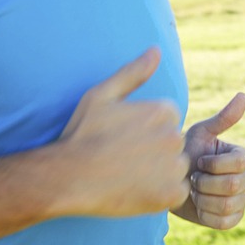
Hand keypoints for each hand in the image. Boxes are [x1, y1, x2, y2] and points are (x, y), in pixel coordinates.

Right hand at [57, 47, 189, 215]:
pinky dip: (162, 194)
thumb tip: (156, 50)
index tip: (125, 138)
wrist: (67, 177)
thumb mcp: (103, 94)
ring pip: (176, 168)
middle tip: (125, 158)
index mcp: (164, 110)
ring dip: (161, 173)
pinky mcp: (171, 194)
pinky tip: (137, 190)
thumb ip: (134, 72)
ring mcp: (174, 166)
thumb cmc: (82, 134)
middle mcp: (175, 136)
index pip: (168, 119)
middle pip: (174, 143)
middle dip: (156, 150)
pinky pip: (177, 192)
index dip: (146, 130)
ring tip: (130, 174)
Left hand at [174, 93, 244, 229]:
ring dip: (203, 199)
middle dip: (205, 183)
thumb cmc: (184, 152)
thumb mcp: (200, 134)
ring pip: (228, 205)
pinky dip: (206, 215)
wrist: (168, 180)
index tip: (198, 161)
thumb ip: (223, 118)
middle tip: (192, 178)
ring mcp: (241, 201)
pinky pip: (224, 222)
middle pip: (233, 186)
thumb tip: (243, 95)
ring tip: (193, 191)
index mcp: (242, 157)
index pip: (239, 164)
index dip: (213, 164)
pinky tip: (197, 205)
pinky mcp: (232, 219)